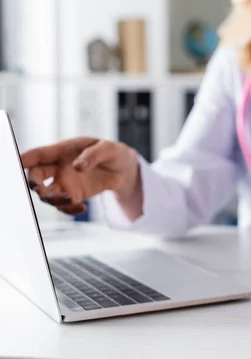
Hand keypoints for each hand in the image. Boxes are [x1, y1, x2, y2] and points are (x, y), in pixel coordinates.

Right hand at [21, 137, 139, 214]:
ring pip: (47, 195)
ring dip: (54, 200)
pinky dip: (69, 210)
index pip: (39, 154)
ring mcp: (64, 183)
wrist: (123, 169)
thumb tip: (77, 167)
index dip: (27, 158)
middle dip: (33, 183)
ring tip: (71, 200)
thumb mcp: (108, 148)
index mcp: (62, 151)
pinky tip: (82, 208)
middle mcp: (57, 168)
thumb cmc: (111, 153)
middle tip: (41, 189)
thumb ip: (93, 155)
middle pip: (36, 176)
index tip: (20, 162)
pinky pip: (63, 207)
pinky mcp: (73, 196)